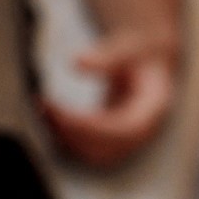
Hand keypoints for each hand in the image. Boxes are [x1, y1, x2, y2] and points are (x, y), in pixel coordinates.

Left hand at [42, 30, 177, 168]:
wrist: (149, 57)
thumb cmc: (141, 49)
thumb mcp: (130, 45)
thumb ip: (108, 55)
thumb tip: (76, 62)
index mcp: (155, 108)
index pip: (123, 131)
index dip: (89, 126)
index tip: (58, 111)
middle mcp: (144, 129)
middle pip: (107, 147)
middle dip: (73, 132)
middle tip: (45, 105)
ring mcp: (130, 136)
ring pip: (95, 153)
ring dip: (67, 137)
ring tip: (44, 108)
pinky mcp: (113, 136)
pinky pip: (89, 147)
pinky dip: (68, 136)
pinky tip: (49, 114)